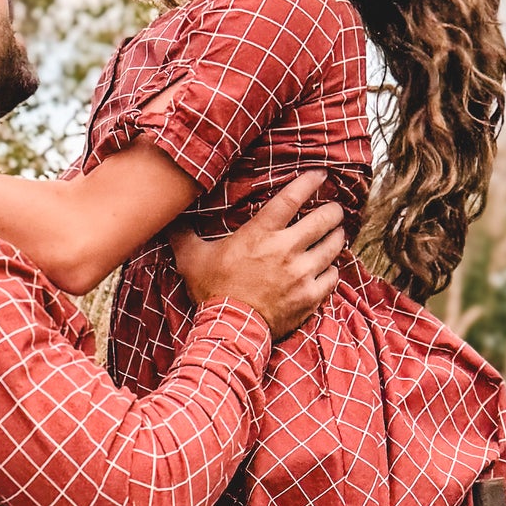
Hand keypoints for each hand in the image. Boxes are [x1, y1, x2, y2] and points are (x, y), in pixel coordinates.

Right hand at [171, 171, 344, 339]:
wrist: (229, 329)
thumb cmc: (211, 292)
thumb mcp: (191, 258)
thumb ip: (183, 234)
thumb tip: (168, 217)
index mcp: (261, 233)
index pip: (292, 198)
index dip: (310, 182)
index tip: (320, 175)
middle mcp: (287, 249)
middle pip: (324, 219)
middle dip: (333, 211)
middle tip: (334, 209)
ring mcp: (302, 274)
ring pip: (334, 247)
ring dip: (337, 237)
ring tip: (336, 233)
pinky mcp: (311, 297)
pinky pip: (332, 277)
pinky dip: (332, 270)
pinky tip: (328, 268)